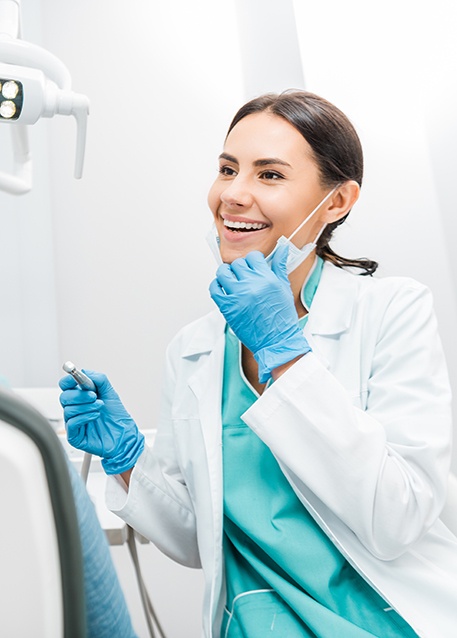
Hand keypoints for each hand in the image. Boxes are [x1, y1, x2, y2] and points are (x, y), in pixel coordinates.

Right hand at [59, 370, 144, 474]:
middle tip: (94, 395)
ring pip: (68, 409)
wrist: (124, 435)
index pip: (66, 386)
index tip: (75, 378)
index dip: (68, 380)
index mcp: (81, 397)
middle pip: (64, 397)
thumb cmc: (117, 417)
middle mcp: (76, 409)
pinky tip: (95, 415)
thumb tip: (85, 372)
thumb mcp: (110, 393)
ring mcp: (74, 422)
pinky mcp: (75, 435)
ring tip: (99, 407)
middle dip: (79, 395)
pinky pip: (72, 423)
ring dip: (86, 406)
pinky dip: (84, 416)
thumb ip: (99, 380)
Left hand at [209, 245, 310, 381]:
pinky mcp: (227, 307)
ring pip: (223, 273)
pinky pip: (214, 289)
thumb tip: (282, 248)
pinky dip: (216, 286)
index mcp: (267, 278)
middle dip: (240, 269)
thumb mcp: (283, 288)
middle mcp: (251, 285)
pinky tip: (224, 290)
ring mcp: (237, 296)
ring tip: (232, 281)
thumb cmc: (281, 317)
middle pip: (237, 264)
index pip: (253, 257)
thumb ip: (279, 266)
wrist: (276, 340)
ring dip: (226, 274)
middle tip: (244, 278)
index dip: (252, 262)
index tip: (253, 268)